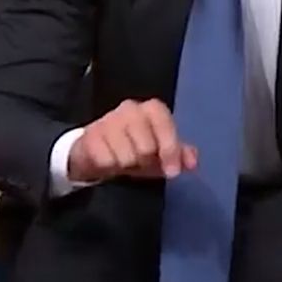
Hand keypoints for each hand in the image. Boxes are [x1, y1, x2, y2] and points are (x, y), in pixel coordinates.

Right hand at [66, 99, 197, 183]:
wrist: (96, 152)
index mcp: (150, 109)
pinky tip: (109, 161)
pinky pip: (107, 161)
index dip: (170, 146)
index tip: (172, 172)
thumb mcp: (160, 154)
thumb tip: (192, 162)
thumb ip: (180, 155)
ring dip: (127, 165)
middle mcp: (128, 109)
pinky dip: (110, 167)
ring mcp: (107, 121)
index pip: (163, 121)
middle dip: (145, 161)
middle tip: (141, 162)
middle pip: (146, 146)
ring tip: (124, 161)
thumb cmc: (134, 150)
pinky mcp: (90, 136)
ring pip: (127, 156)